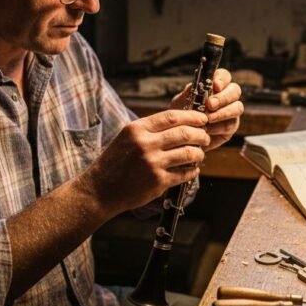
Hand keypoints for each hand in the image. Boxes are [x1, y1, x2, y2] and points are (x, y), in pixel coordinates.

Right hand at [78, 110, 211, 215]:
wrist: (100, 189)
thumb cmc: (115, 162)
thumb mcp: (127, 137)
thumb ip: (150, 129)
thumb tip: (180, 122)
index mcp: (137, 129)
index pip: (172, 116)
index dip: (192, 116)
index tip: (203, 119)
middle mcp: (145, 144)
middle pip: (185, 133)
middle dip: (201, 135)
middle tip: (205, 137)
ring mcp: (153, 163)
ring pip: (188, 153)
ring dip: (199, 153)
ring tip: (200, 154)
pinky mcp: (158, 181)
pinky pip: (184, 173)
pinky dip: (192, 170)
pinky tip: (193, 170)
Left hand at [169, 68, 242, 151]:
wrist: (181, 134)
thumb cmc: (182, 114)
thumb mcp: (181, 102)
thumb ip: (189, 93)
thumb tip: (195, 85)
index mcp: (215, 85)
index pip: (224, 76)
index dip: (222, 79)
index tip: (215, 85)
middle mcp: (226, 96)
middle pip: (235, 90)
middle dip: (223, 97)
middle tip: (210, 104)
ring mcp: (231, 111)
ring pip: (238, 107)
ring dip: (223, 112)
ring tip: (208, 118)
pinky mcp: (231, 126)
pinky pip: (231, 124)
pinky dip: (219, 127)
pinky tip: (207, 129)